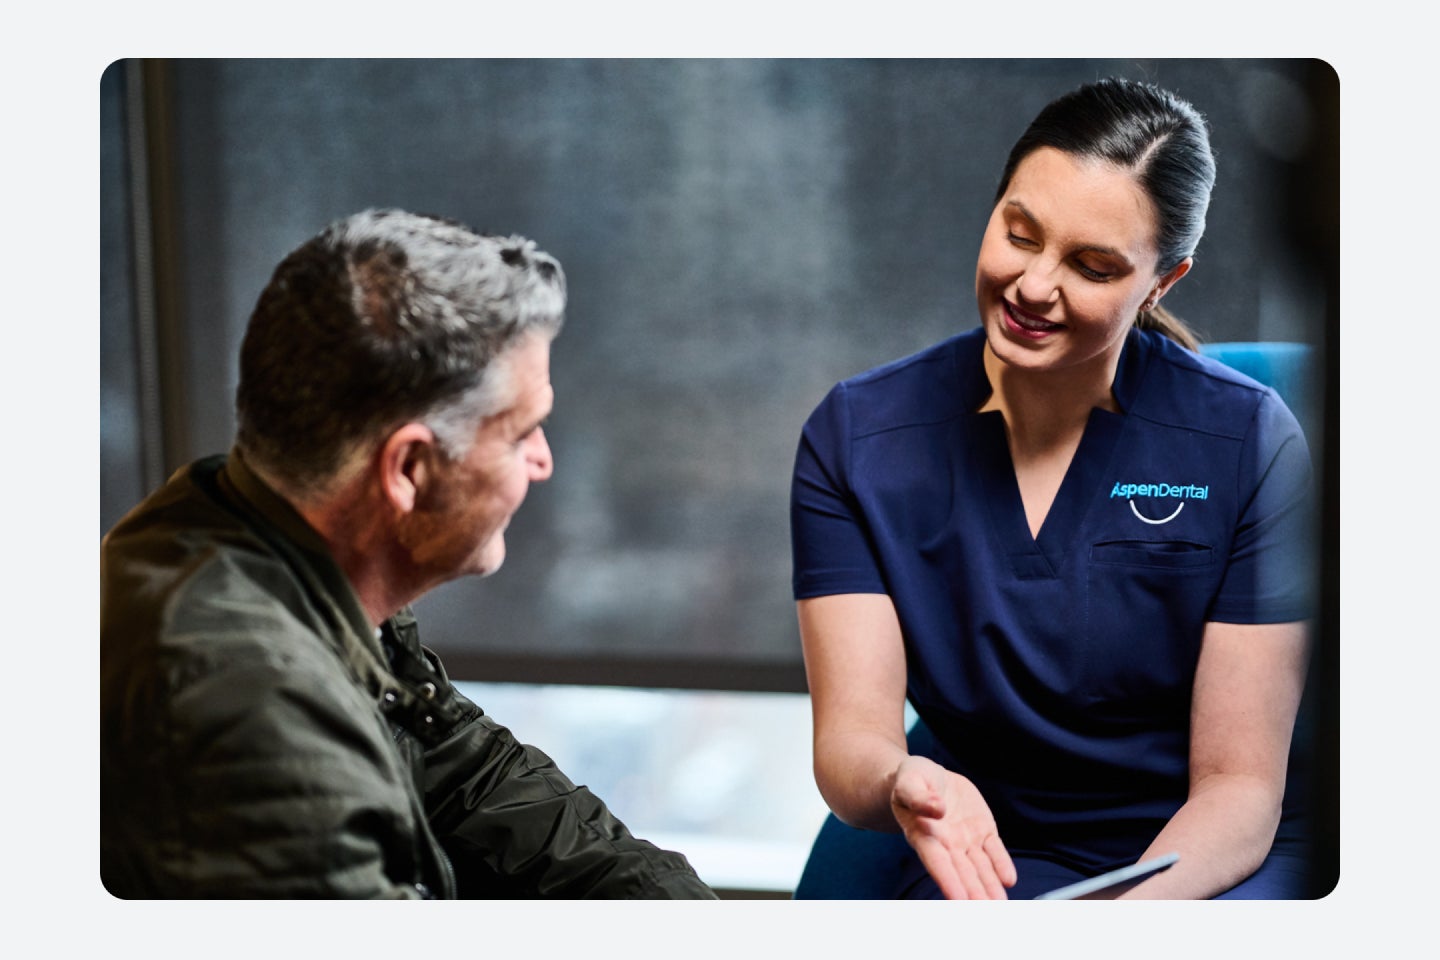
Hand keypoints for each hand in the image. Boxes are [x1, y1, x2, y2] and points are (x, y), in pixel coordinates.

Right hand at [890, 756, 1016, 899]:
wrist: (928, 778)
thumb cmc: (911, 781)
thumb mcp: (908, 781)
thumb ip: (919, 796)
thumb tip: (936, 808)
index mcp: (923, 834)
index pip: (937, 862)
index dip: (948, 881)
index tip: (959, 901)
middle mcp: (946, 843)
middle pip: (962, 872)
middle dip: (974, 892)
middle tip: (986, 911)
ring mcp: (966, 839)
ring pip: (980, 866)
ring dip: (990, 885)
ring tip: (999, 905)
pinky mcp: (983, 829)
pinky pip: (994, 849)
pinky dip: (1001, 864)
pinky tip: (1009, 880)